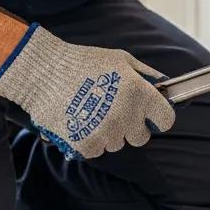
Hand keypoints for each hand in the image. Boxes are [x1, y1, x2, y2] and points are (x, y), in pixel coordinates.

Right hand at [0, 24, 175, 158]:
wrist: (44, 72)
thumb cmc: (84, 62)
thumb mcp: (121, 59)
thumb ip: (146, 74)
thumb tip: (164, 86)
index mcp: (139, 93)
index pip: (166, 120)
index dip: (158, 118)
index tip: (150, 116)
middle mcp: (126, 115)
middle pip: (141, 137)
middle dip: (131, 127)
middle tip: (115, 112)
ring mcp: (106, 132)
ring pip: (117, 144)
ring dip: (109, 133)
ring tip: (92, 112)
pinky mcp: (86, 144)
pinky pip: (97, 151)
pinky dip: (90, 141)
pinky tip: (81, 122)